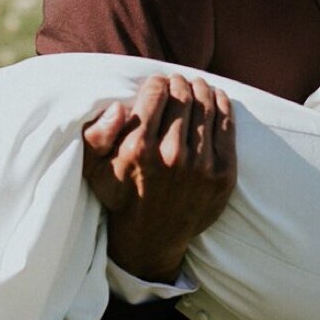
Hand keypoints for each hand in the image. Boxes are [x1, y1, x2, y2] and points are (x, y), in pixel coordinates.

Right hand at [82, 72, 235, 283]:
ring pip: (206, 107)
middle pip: (182, 97)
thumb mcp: (93, 168)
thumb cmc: (120, 195)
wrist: (151, 238)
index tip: (157, 82)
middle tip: (177, 81)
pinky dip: (223, 105)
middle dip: (179, 82)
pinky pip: (227, 127)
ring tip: (196, 85)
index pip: (155, 93)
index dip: (157, 81)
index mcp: (139, 150)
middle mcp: (172, 156)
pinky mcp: (223, 174)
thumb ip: (95, 134)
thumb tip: (118, 107)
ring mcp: (201, 166)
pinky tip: (216, 96)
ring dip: (201, 89)